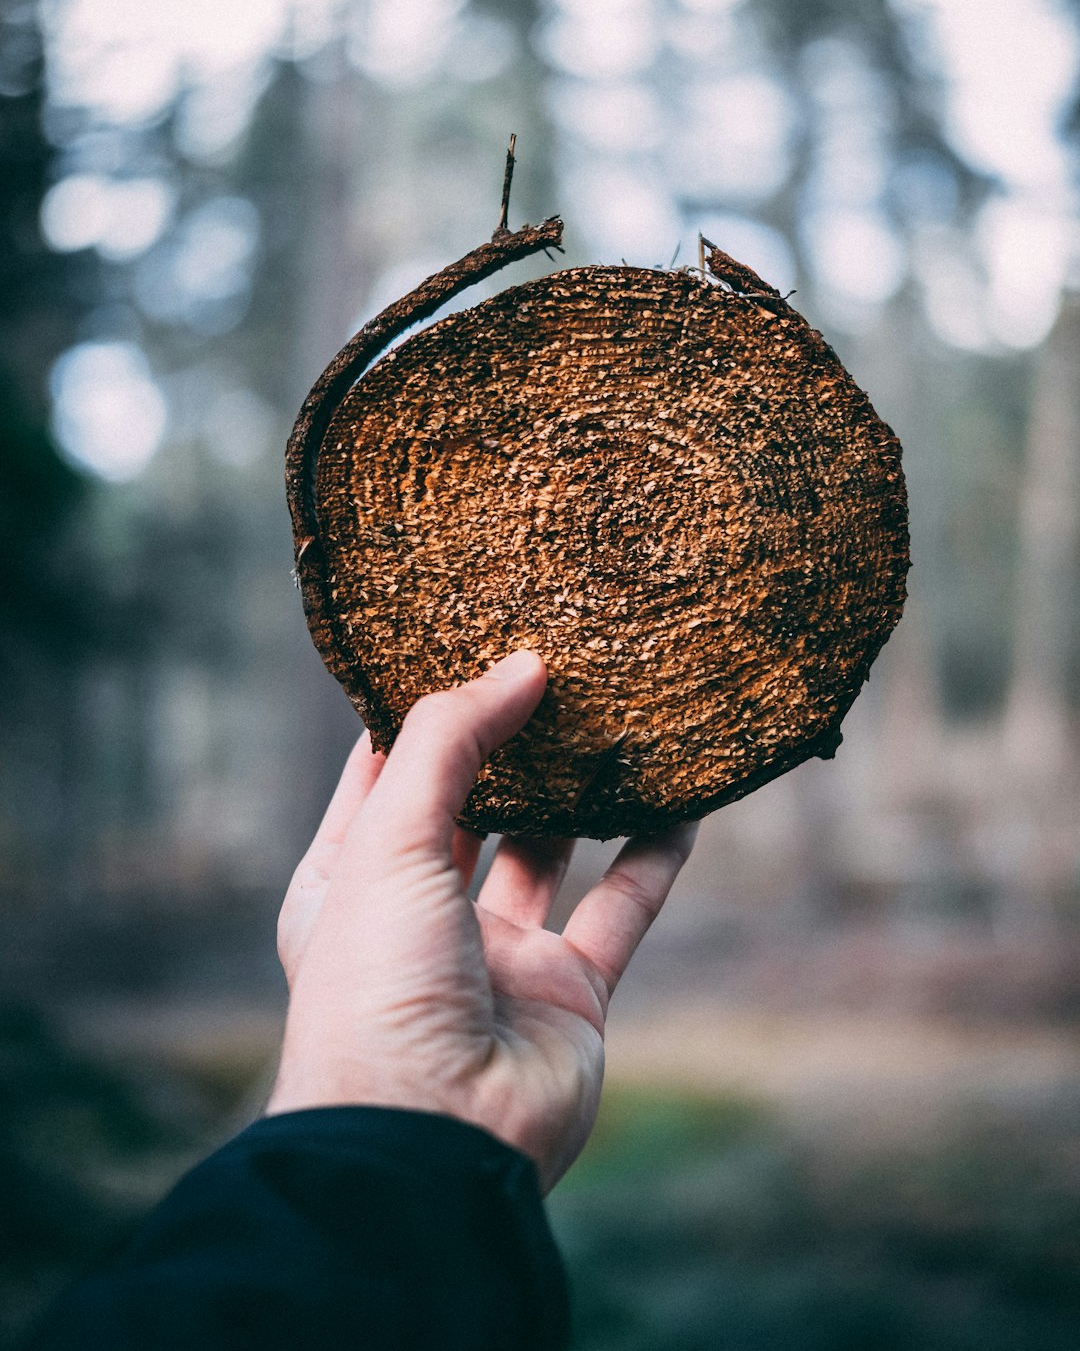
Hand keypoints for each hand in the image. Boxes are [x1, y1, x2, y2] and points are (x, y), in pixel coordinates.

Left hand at [267, 650, 696, 1191]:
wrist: (431, 1145)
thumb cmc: (377, 988)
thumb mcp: (388, 840)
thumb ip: (452, 742)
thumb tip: (519, 666)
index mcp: (349, 881)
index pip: (382, 774)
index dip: (420, 713)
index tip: (463, 643)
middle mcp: (421, 915)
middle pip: (473, 806)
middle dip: (511, 744)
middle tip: (555, 668)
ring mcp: (497, 957)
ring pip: (550, 851)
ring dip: (584, 792)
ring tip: (619, 716)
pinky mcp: (568, 993)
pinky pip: (620, 908)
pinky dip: (654, 855)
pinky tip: (683, 800)